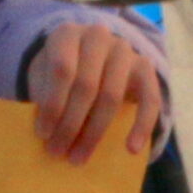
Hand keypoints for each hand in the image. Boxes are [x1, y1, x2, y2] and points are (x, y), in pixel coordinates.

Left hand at [28, 21, 161, 163]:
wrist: (87, 60)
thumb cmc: (60, 75)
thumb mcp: (44, 78)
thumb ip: (43, 98)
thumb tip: (45, 136)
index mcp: (68, 34)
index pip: (62, 70)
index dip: (52, 105)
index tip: (43, 134)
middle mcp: (97, 36)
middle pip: (86, 85)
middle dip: (70, 124)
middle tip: (58, 151)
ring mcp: (124, 49)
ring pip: (111, 95)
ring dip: (94, 132)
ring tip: (78, 158)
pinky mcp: (145, 66)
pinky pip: (149, 98)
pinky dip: (141, 126)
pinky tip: (131, 149)